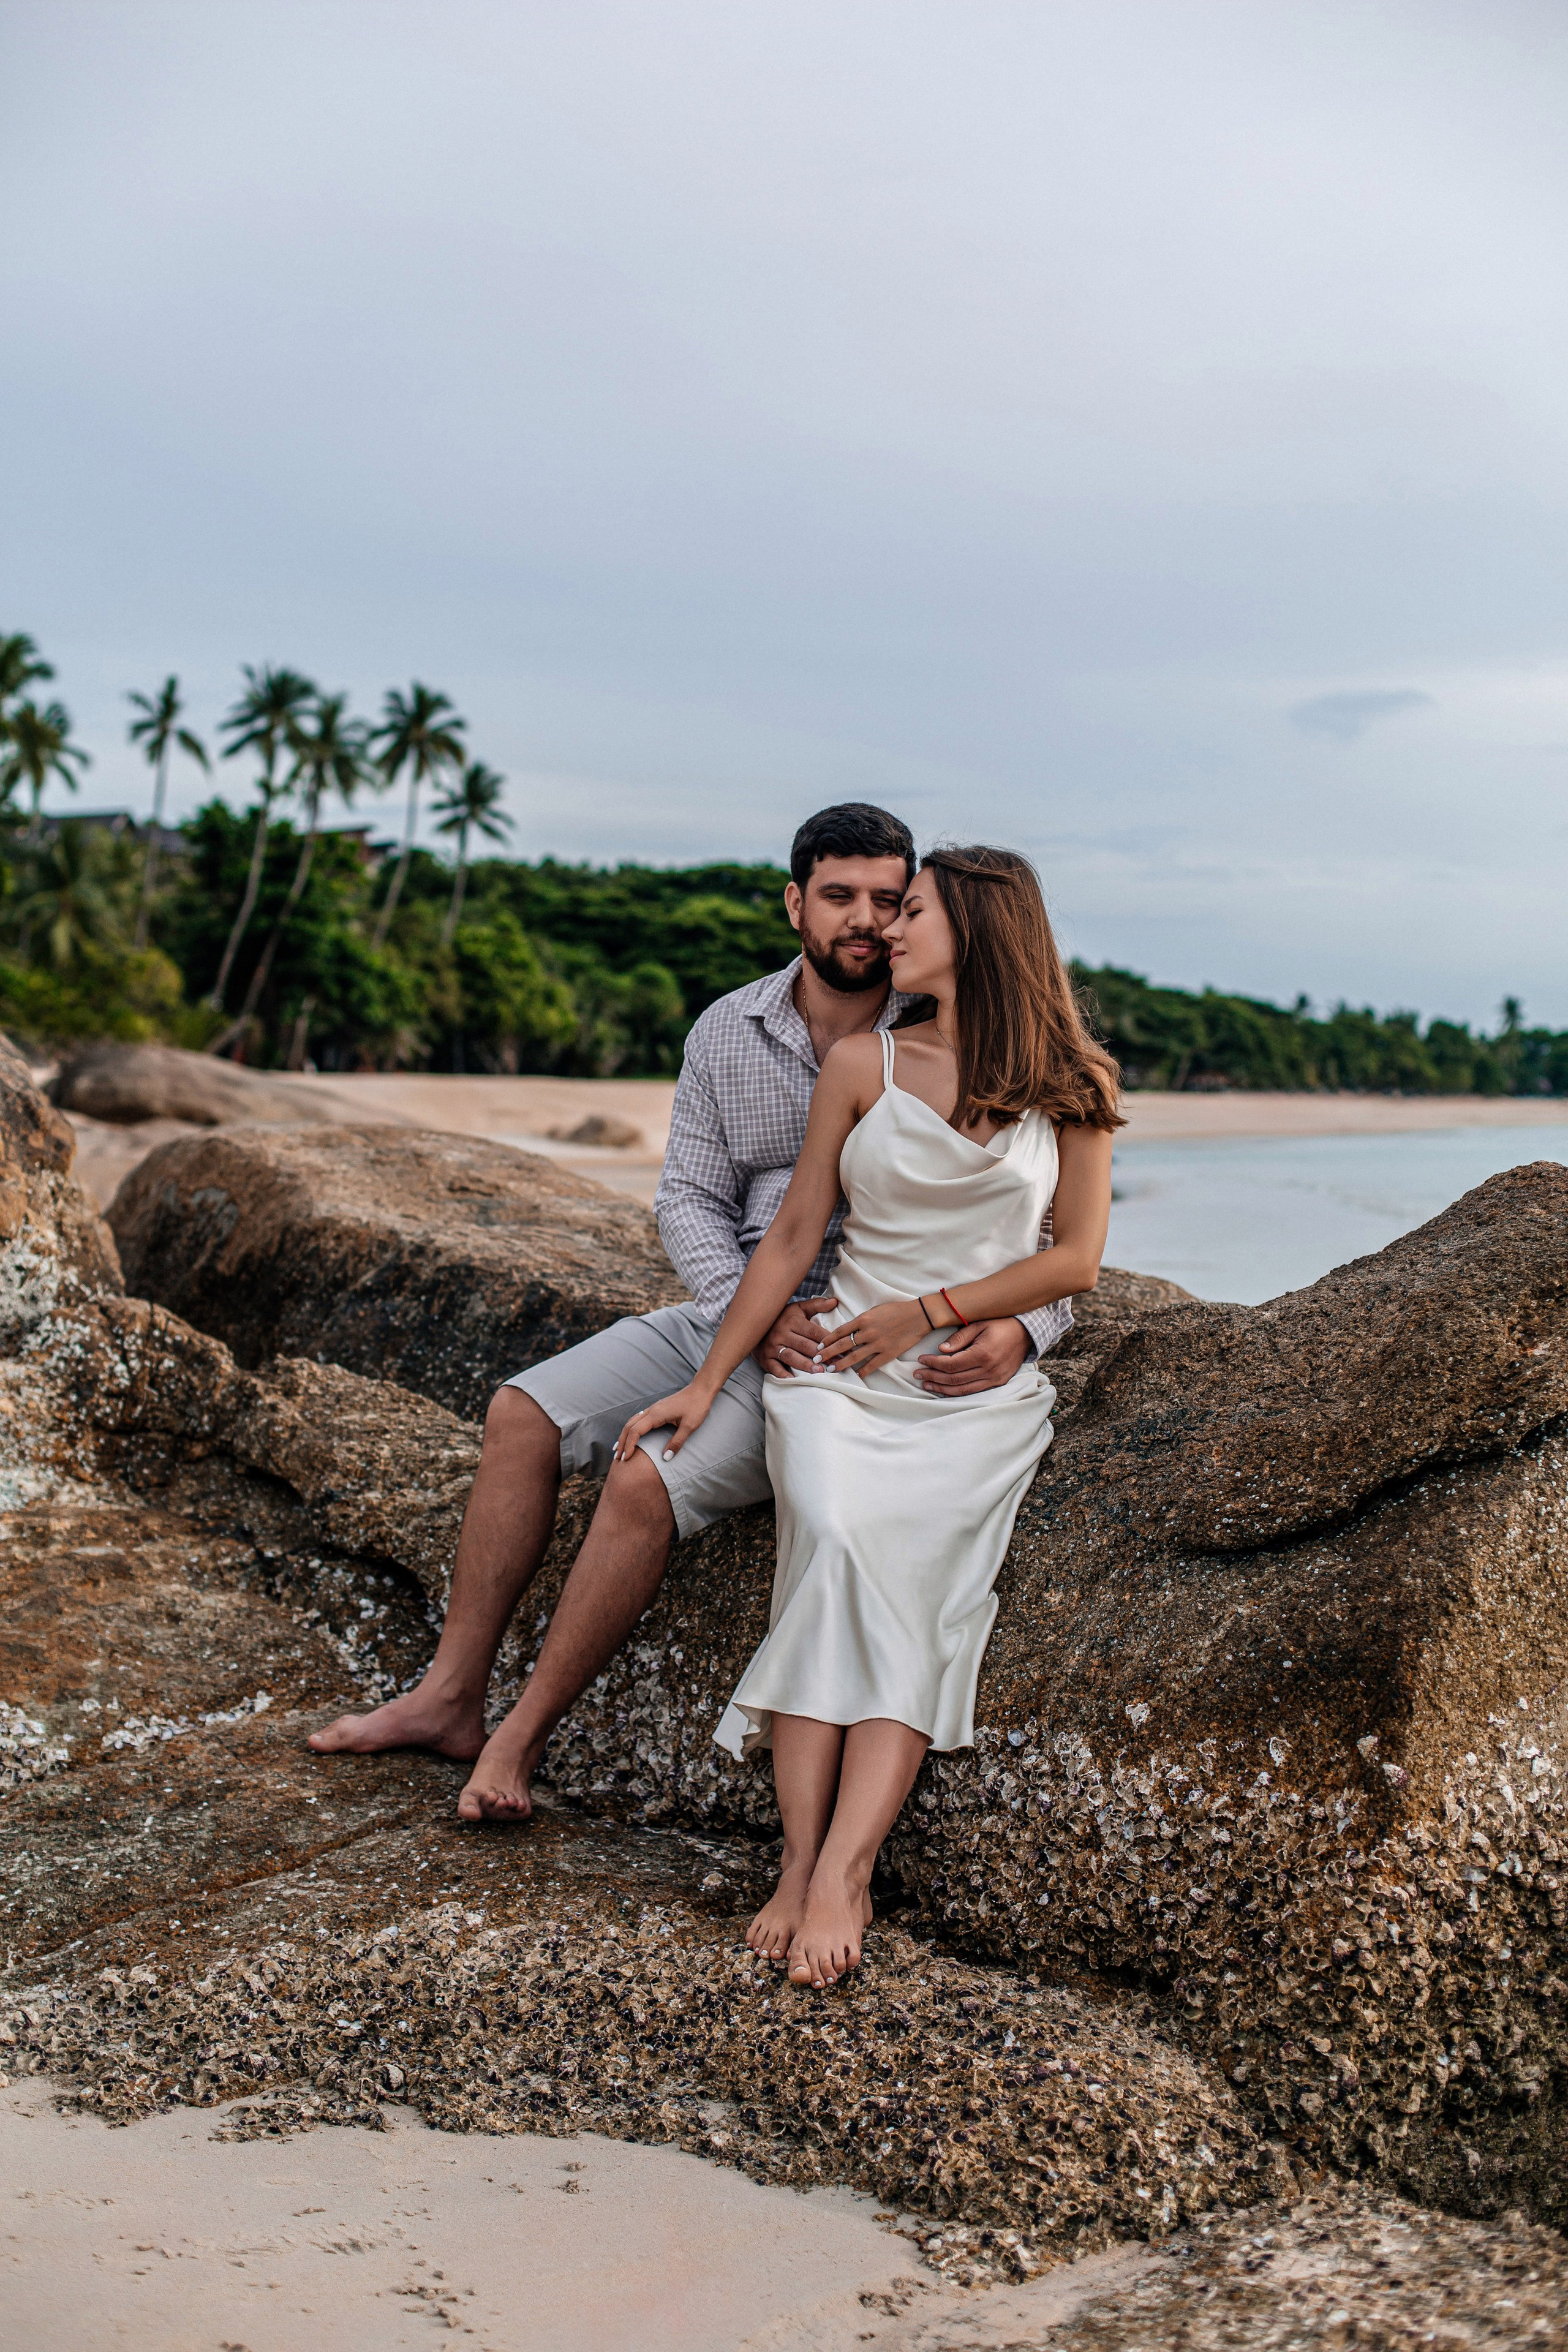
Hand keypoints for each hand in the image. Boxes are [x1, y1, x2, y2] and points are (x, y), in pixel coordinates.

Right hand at [612, 1383, 713, 1464]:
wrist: (701, 1390)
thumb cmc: (697, 1406)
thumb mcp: (690, 1426)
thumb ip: (677, 1442)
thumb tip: (666, 1458)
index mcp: (656, 1414)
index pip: (636, 1431)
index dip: (629, 1445)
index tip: (626, 1459)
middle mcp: (651, 1410)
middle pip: (629, 1426)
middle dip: (622, 1442)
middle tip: (617, 1458)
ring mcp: (653, 1409)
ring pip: (632, 1422)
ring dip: (624, 1435)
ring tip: (619, 1448)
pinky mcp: (657, 1409)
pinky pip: (638, 1419)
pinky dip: (631, 1429)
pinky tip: (630, 1435)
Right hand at [755, 1294, 839, 1378]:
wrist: (753, 1326)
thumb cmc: (782, 1318)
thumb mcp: (798, 1308)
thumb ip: (816, 1305)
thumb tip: (834, 1301)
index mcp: (792, 1321)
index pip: (813, 1331)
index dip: (827, 1340)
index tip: (840, 1347)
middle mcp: (782, 1333)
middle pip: (803, 1345)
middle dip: (820, 1354)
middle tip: (835, 1362)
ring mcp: (773, 1347)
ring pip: (790, 1356)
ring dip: (805, 1364)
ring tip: (819, 1371)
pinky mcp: (765, 1358)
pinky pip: (774, 1367)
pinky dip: (783, 1374)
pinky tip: (793, 1379)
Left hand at [816, 1298, 931, 1378]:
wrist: (918, 1316)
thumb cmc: (897, 1310)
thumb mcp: (875, 1310)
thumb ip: (862, 1321)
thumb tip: (850, 1330)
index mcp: (863, 1319)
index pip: (840, 1331)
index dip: (828, 1339)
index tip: (820, 1345)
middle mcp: (867, 1332)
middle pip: (842, 1345)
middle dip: (828, 1353)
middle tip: (817, 1359)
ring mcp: (877, 1344)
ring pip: (854, 1357)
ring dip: (841, 1364)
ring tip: (831, 1369)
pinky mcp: (888, 1353)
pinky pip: (872, 1365)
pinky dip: (863, 1371)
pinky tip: (856, 1375)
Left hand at [914, 1316, 1029, 1395]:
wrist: (1026, 1333)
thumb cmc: (1001, 1324)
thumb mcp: (979, 1324)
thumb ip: (959, 1337)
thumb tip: (941, 1349)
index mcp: (982, 1354)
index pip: (951, 1364)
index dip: (933, 1364)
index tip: (921, 1360)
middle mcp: (989, 1370)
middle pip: (954, 1379)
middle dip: (933, 1377)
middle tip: (917, 1374)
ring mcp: (994, 1379)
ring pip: (962, 1390)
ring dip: (942, 1388)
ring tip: (927, 1384)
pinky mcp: (998, 1382)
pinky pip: (974, 1391)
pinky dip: (957, 1392)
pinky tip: (945, 1389)